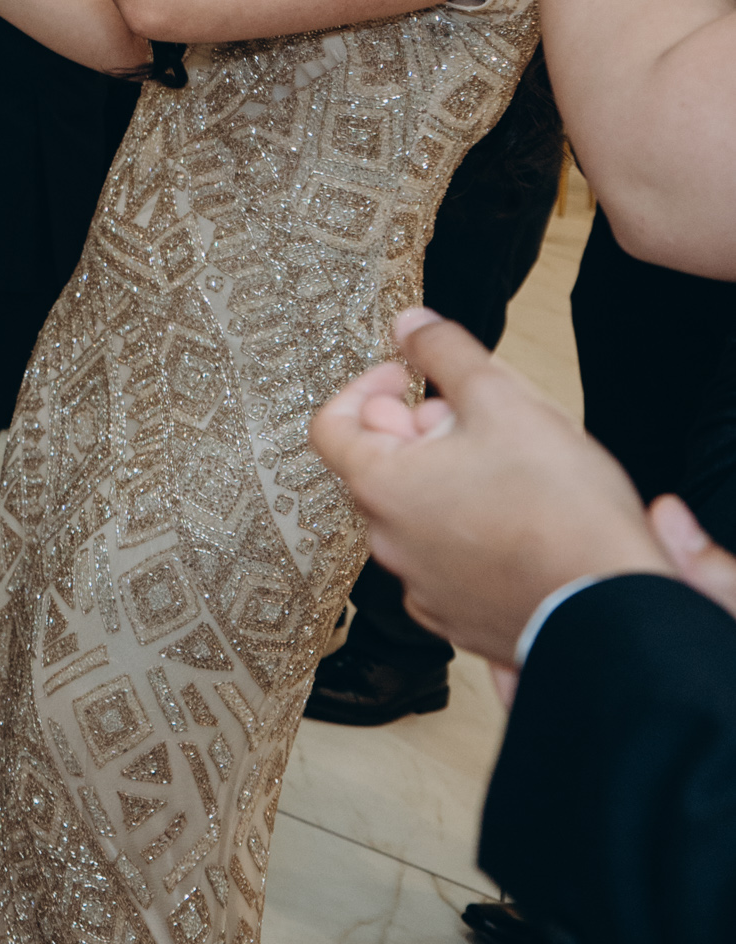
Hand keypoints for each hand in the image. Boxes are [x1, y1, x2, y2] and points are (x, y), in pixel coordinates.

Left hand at [308, 309, 666, 664]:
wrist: (612, 606)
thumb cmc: (559, 506)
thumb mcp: (502, 398)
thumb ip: (446, 351)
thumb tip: (410, 324)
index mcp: (383, 488)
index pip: (331, 426)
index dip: (366, 388)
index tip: (405, 377)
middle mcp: (388, 545)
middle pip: (380, 469)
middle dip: (418, 432)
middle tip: (474, 417)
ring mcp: (423, 589)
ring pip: (417, 516)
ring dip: (447, 481)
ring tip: (509, 469)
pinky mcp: (460, 619)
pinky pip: (449, 562)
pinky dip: (470, 533)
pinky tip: (521, 521)